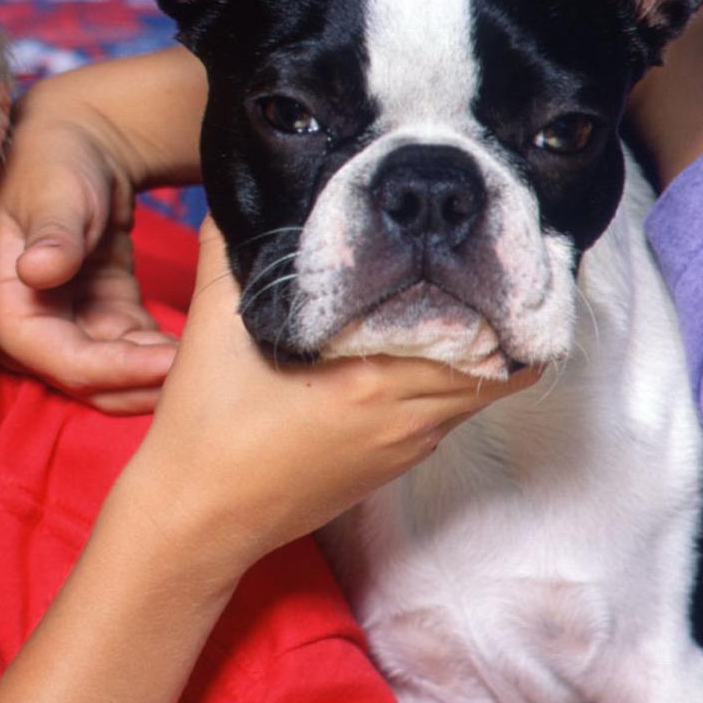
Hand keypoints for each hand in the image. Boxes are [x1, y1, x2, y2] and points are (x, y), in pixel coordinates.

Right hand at [0, 85, 182, 410]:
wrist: (78, 138)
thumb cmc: (57, 159)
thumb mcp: (56, 191)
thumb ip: (52, 233)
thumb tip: (38, 272)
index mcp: (0, 301)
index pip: (58, 358)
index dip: (113, 370)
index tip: (168, 364)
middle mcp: (24, 323)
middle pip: (83, 378)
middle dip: (139, 384)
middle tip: (200, 379)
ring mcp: (61, 322)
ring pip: (109, 373)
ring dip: (153, 375)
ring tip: (207, 366)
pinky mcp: (94, 315)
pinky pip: (128, 349)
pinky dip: (158, 354)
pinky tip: (197, 349)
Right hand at [119, 219, 542, 581]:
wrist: (198, 518)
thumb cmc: (206, 425)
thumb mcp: (217, 320)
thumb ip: (233, 243)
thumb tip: (254, 185)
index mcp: (377, 379)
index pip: (484, 342)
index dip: (501, 298)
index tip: (497, 256)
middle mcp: (407, 417)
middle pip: (500, 370)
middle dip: (504, 321)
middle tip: (495, 271)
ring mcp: (404, 447)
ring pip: (476, 395)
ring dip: (480, 353)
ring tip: (468, 302)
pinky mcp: (391, 466)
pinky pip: (444, 416)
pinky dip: (449, 382)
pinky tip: (423, 350)